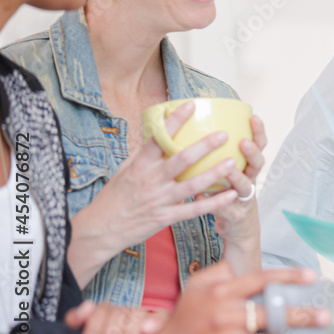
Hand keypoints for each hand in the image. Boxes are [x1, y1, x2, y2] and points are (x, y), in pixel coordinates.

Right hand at [69, 102, 240, 284]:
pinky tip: (231, 194)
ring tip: (232, 162)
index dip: (175, 121)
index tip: (191, 105)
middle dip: (205, 146)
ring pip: (193, 184)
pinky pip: (194, 209)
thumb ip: (144, 153)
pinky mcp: (165, 217)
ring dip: (215, 173)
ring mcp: (160, 200)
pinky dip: (214, 203)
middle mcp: (151, 180)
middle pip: (182, 159)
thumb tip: (159, 130)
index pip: (159, 138)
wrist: (100, 229)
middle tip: (224, 134)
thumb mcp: (125, 170)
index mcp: (140, 164)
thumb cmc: (115, 196)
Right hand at [127, 261, 329, 333]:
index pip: (260, 280)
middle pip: (269, 316)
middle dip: (300, 316)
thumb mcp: (195, 287)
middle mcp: (224, 320)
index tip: (312, 275)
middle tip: (324, 316)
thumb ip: (219, 273)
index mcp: (220, 295)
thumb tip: (239, 264)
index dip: (288, 276)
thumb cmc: (183, 317)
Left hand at [213, 114, 266, 271]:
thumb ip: (217, 155)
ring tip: (230, 169)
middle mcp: (250, 179)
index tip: (253, 116)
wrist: (237, 226)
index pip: (258, 144)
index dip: (258, 131)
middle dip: (253, 151)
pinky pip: (226, 208)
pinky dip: (216, 204)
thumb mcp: (227, 171)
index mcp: (248, 165)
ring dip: (238, 177)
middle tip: (244, 141)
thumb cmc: (227, 192)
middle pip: (258, 163)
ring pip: (246, 186)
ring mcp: (245, 198)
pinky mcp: (236, 215)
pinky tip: (201, 197)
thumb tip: (192, 129)